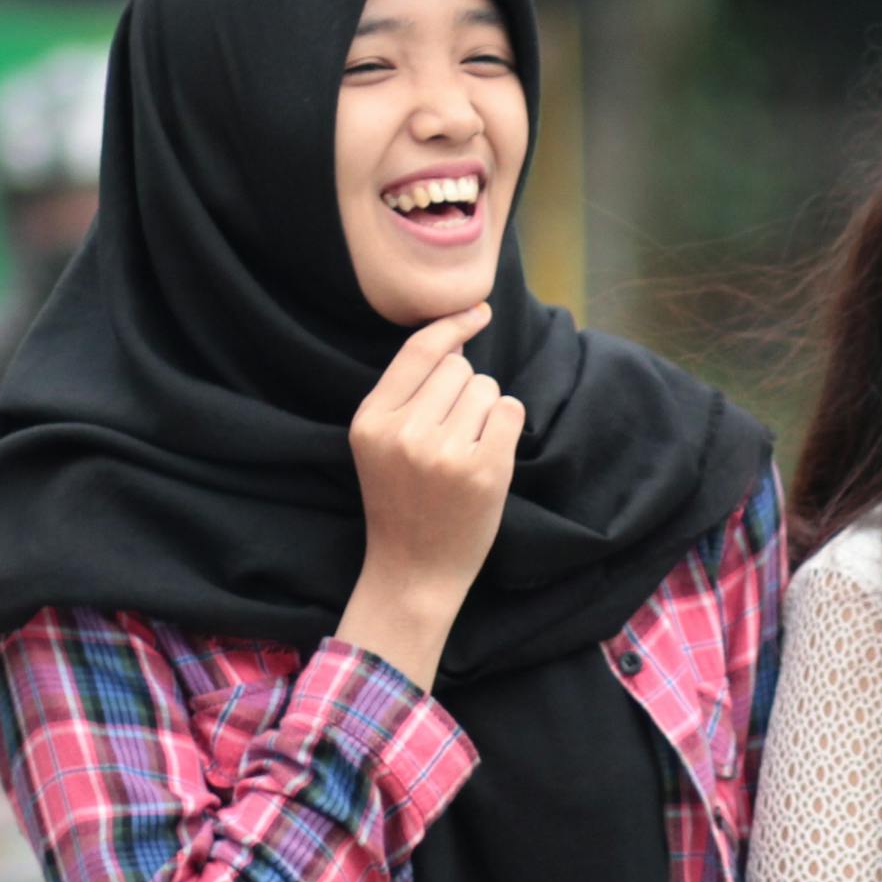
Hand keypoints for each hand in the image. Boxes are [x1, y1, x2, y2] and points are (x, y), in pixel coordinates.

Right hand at [338, 302, 523, 687]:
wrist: (413, 571)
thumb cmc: (401, 501)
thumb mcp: (380, 443)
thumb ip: (408, 393)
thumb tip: (456, 339)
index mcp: (371, 421)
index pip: (418, 352)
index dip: (452, 325)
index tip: (477, 310)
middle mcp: (404, 433)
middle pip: (460, 369)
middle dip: (466, 391)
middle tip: (450, 435)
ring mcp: (445, 452)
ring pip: (488, 388)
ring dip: (487, 411)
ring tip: (464, 451)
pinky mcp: (484, 470)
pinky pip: (511, 411)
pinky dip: (507, 427)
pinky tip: (487, 456)